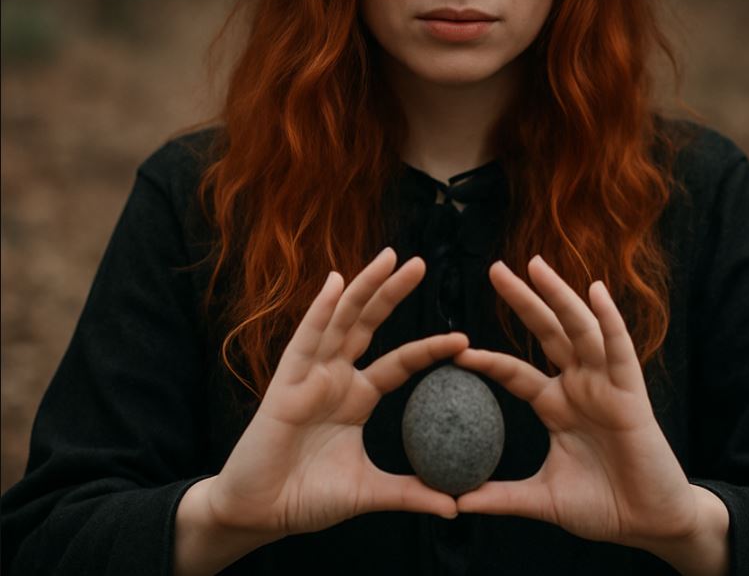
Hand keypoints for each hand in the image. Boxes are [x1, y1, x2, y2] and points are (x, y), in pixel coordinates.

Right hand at [202, 247, 467, 537]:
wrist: (259, 515)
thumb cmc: (307, 498)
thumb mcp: (369, 492)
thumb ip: (410, 493)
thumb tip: (456, 505)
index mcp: (356, 396)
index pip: (400, 362)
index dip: (429, 349)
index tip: (464, 340)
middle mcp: (335, 376)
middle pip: (368, 323)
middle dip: (392, 292)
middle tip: (421, 263)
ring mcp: (310, 374)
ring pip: (341, 319)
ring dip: (364, 287)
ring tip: (390, 258)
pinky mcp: (286, 381)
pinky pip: (306, 339)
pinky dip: (320, 310)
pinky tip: (336, 282)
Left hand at [453, 256, 727, 572]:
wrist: (652, 525)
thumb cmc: (603, 506)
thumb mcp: (544, 498)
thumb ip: (502, 497)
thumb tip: (455, 503)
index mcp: (556, 405)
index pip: (514, 371)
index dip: (487, 360)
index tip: (454, 349)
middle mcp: (579, 385)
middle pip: (546, 331)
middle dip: (522, 299)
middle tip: (494, 268)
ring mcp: (605, 385)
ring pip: (578, 329)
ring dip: (559, 295)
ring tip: (535, 265)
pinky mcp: (631, 393)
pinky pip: (619, 349)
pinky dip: (609, 319)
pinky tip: (595, 291)